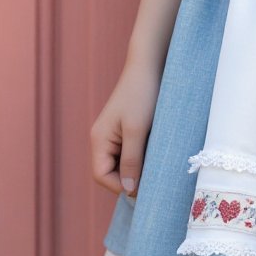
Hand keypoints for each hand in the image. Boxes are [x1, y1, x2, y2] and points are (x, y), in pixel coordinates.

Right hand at [89, 59, 161, 198]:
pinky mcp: (126, 130)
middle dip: (130, 179)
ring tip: (157, 167)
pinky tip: (156, 155)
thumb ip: (131, 160)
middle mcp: (103, 139)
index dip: (120, 186)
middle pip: (110, 172)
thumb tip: (129, 189)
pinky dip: (142, 157)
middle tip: (153, 181)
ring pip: (122, 163)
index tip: (144, 188)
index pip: (101, 175)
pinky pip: (130, 152)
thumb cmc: (142, 95)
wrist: (150, 66)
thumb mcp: (137, 130)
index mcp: (99, 140)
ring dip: (138, 168)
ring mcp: (114, 135)